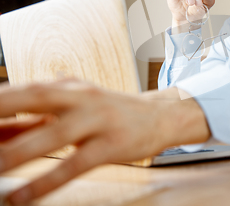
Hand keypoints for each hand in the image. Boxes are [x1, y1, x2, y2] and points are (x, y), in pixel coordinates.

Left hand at [0, 79, 209, 204]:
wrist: (160, 116)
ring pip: (52, 135)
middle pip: (34, 98)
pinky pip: (74, 165)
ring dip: (15, 154)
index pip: (24, 90)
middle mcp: (81, 98)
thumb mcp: (77, 105)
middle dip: (1, 110)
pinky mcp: (111, 145)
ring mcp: (98, 120)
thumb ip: (38, 115)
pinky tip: (22, 197)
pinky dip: (46, 181)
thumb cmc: (111, 112)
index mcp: (68, 87)